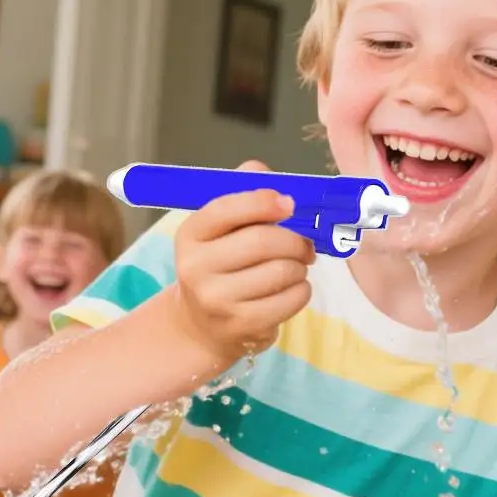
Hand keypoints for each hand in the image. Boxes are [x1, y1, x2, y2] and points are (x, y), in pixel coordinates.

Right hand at [172, 158, 313, 368]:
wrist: (201, 324)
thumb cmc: (221, 266)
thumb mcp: (222, 229)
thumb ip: (243, 195)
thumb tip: (262, 171)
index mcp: (191, 235)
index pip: (226, 209)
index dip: (264, 201)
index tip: (289, 204)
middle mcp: (196, 268)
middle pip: (262, 241)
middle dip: (295, 239)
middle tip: (305, 244)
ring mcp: (217, 300)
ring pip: (282, 271)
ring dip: (300, 266)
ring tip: (295, 268)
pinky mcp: (241, 325)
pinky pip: (291, 299)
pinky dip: (302, 290)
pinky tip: (292, 289)